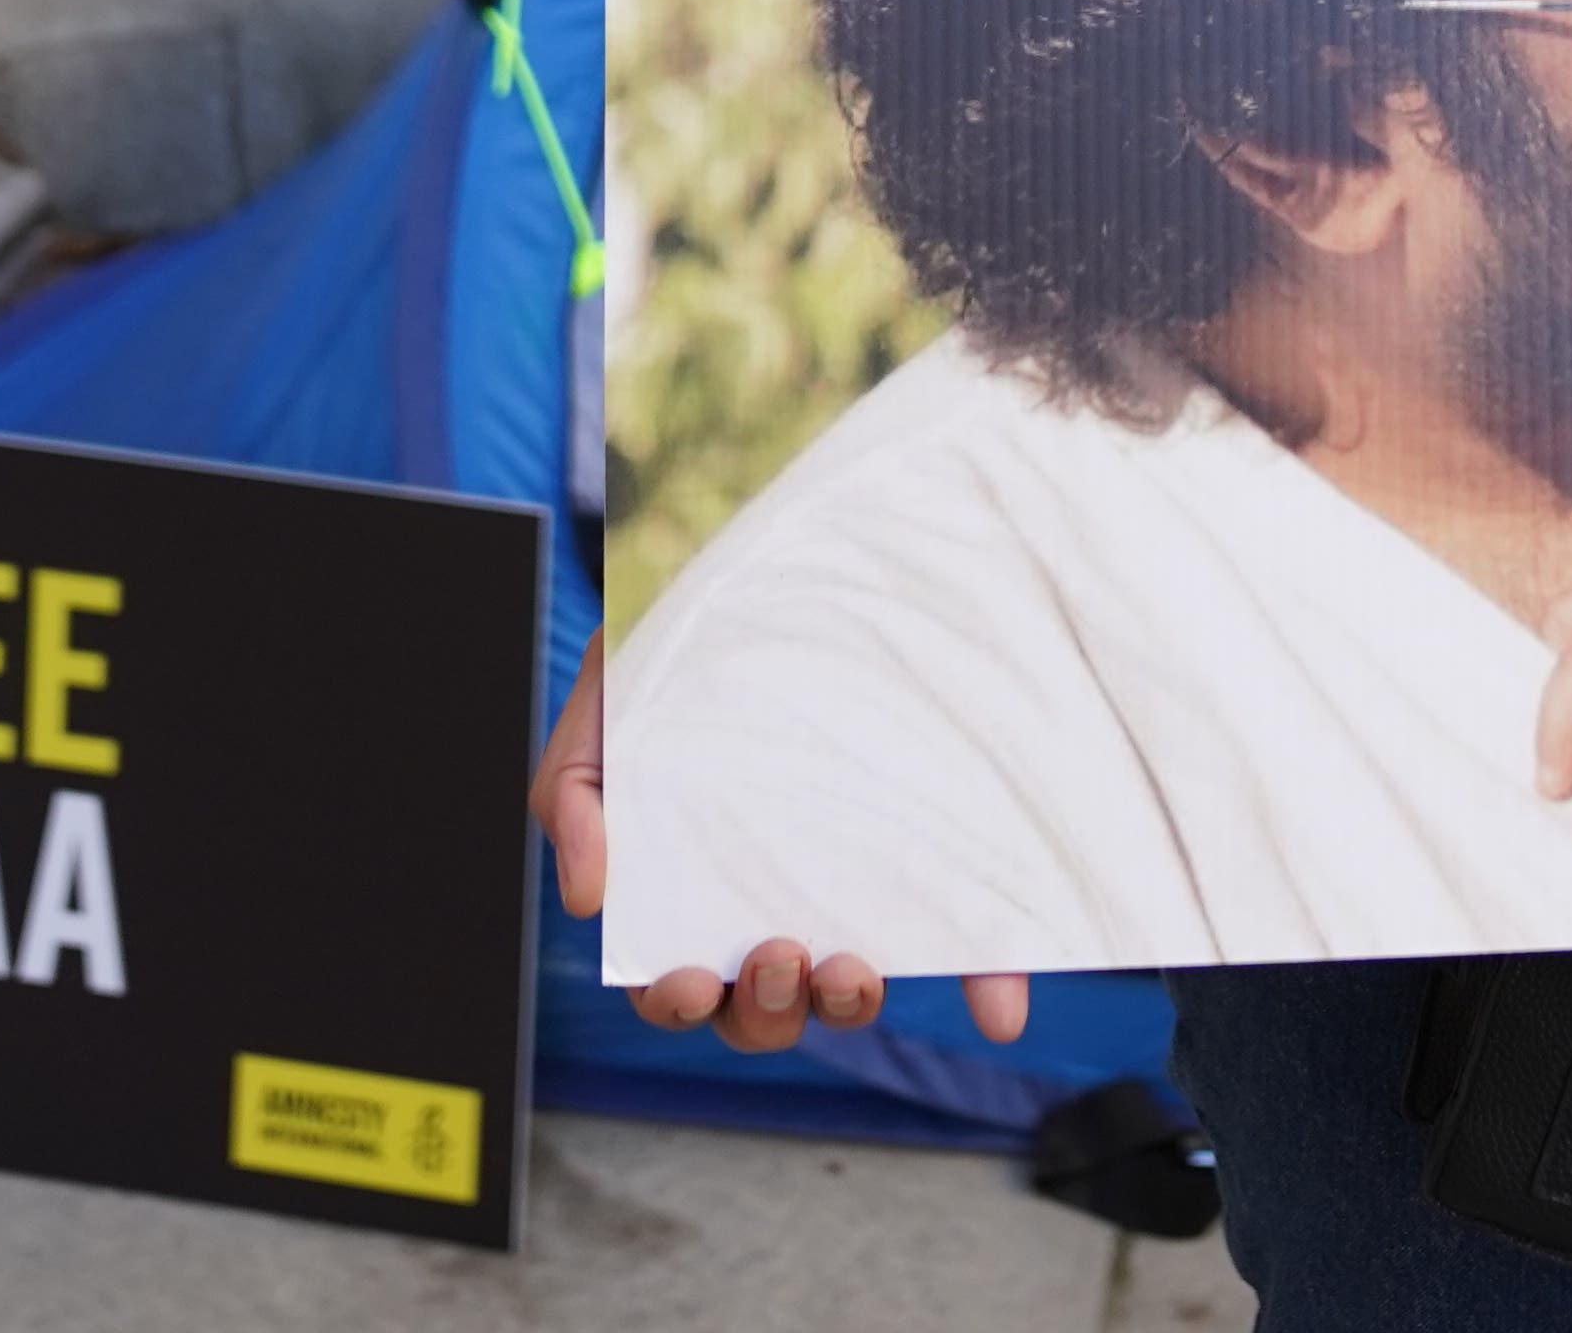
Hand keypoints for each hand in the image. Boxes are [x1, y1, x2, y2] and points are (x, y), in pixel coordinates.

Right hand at [534, 644, 1025, 1052]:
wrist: (775, 560)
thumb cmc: (679, 649)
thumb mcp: (604, 702)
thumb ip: (570, 791)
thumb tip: (587, 900)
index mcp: (694, 888)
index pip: (678, 984)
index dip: (677, 1005)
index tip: (686, 982)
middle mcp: (774, 901)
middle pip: (764, 1011)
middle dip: (766, 1011)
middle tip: (775, 956)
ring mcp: (856, 883)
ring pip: (849, 990)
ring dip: (848, 1005)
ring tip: (852, 968)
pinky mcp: (934, 856)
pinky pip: (968, 940)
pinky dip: (987, 983)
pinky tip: (1001, 1008)